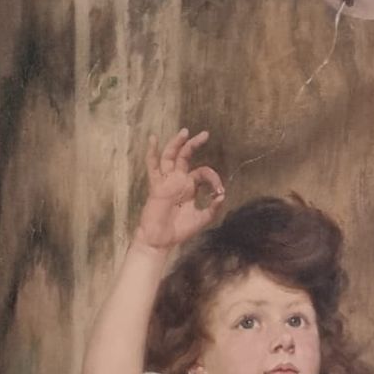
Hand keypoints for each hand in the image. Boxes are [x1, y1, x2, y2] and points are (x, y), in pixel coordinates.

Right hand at [133, 129, 225, 251]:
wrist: (161, 241)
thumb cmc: (180, 230)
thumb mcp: (202, 219)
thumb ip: (212, 208)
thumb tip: (222, 195)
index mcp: (189, 186)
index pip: (203, 172)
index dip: (213, 178)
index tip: (219, 191)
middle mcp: (178, 180)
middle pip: (185, 156)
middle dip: (194, 144)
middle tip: (205, 134)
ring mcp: (167, 181)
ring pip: (170, 156)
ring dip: (176, 143)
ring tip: (185, 132)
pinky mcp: (157, 186)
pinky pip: (152, 167)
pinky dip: (151, 153)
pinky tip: (153, 140)